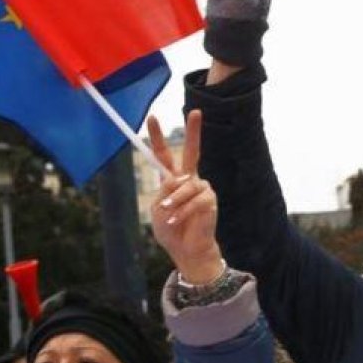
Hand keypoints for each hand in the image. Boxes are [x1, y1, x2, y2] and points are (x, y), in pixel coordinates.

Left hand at [148, 110, 223, 284]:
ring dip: (174, 202)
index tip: (152, 117)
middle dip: (193, 131)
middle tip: (196, 112)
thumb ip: (164, 190)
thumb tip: (179, 179)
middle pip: (192, 151)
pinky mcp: (210, 200)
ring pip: (185, 186)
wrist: (186, 250)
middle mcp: (189, 180)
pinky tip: (176, 222)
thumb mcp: (158, 209)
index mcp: (173, 180)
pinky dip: (182, 212)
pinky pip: (195, 200)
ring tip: (167, 215)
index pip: (164, 155)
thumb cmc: (171, 230)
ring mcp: (202, 189)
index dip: (157, 137)